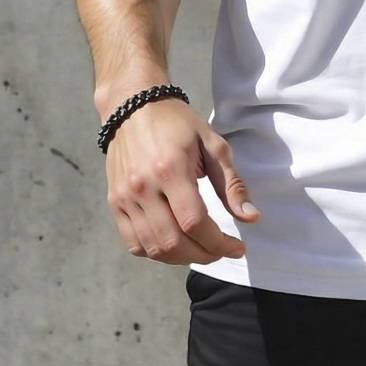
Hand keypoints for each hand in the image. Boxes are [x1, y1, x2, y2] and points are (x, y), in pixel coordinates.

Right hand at [105, 99, 259, 264]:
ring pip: (153, 248)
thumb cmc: (178, 124)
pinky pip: (133, 243)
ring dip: (182, 257)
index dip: (219, 243)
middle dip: (204, 254)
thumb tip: (250, 218)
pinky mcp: (114, 203)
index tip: (238, 247)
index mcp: (171, 169)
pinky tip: (176, 245)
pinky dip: (156, 252)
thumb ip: (231, 184)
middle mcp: (143, 187)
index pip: (195, 223)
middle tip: (223, 250)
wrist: (134, 108)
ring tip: (203, 249)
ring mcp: (124, 197)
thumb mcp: (213, 144)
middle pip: (173, 242)